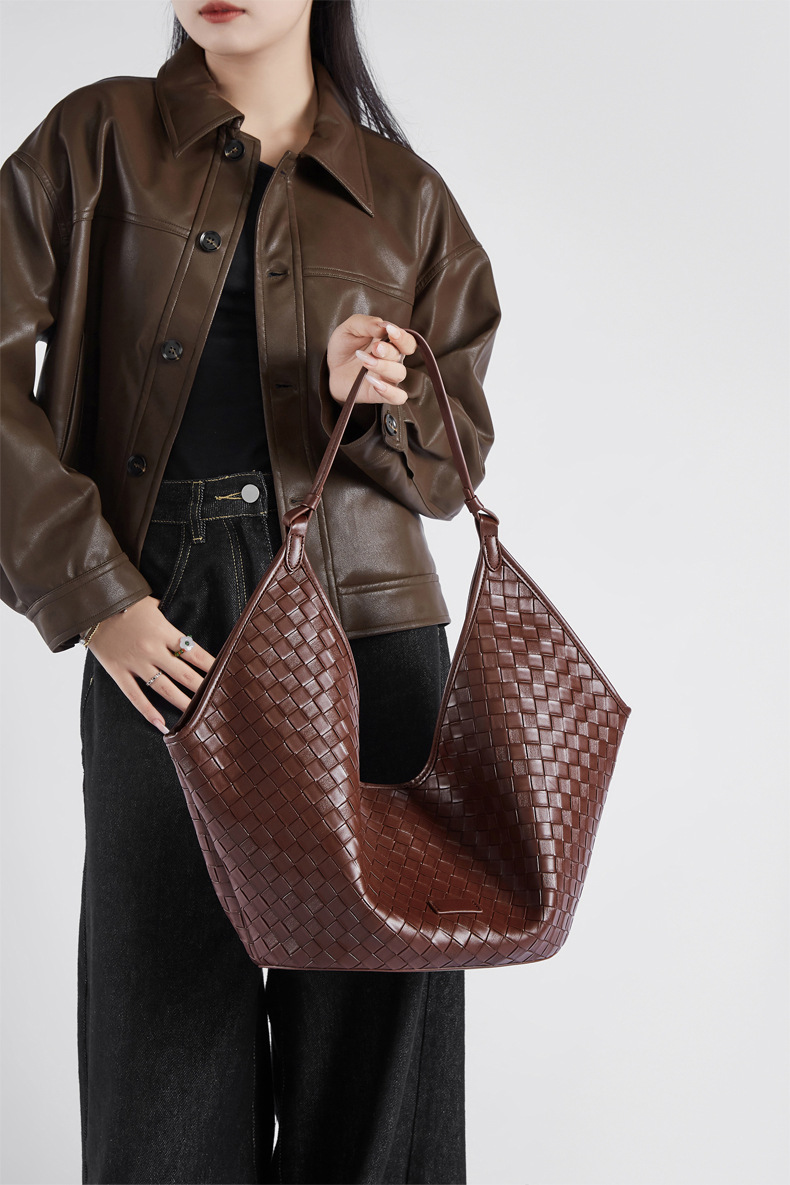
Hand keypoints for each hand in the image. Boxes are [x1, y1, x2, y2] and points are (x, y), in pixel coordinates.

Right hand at [85, 596, 215, 733]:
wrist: (91, 605)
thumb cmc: (125, 602)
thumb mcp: (153, 606)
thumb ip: (169, 623)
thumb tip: (186, 638)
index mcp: (164, 632)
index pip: (195, 652)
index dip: (213, 665)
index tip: (227, 675)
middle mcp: (153, 650)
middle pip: (185, 674)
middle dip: (204, 689)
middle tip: (219, 701)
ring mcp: (135, 663)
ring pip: (164, 689)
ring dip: (183, 704)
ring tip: (198, 717)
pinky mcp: (118, 672)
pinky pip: (135, 696)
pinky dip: (148, 712)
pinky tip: (161, 725)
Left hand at [326, 314, 416, 406]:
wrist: (331, 370)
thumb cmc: (344, 347)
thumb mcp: (350, 328)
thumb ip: (366, 323)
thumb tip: (384, 325)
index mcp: (389, 343)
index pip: (407, 341)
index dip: (402, 337)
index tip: (389, 331)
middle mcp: (392, 361)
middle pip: (401, 356)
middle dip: (388, 351)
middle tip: (375, 348)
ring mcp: (387, 378)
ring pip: (399, 374)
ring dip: (384, 367)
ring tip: (365, 363)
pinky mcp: (380, 394)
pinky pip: (397, 397)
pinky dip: (390, 391)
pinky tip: (374, 383)